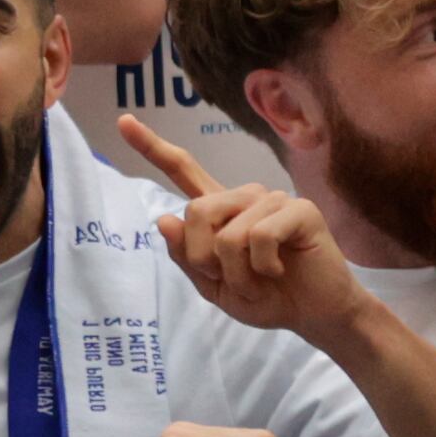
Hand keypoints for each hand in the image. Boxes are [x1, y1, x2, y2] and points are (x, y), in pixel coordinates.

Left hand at [122, 114, 366, 339]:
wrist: (312, 314)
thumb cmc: (265, 297)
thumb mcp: (213, 286)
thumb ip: (186, 257)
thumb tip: (163, 220)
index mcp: (220, 210)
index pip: (183, 171)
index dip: (152, 147)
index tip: (123, 122)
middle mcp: (244, 196)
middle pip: (196, 211)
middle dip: (203, 259)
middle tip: (229, 280)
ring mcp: (273, 199)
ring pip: (228, 234)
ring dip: (238, 273)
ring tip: (260, 278)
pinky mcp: (299, 209)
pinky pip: (260, 237)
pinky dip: (263, 267)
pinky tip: (279, 270)